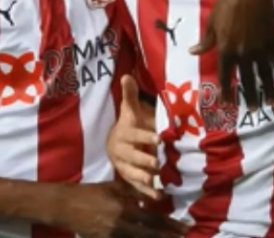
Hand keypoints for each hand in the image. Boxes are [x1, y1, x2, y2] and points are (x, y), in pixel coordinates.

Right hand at [57, 181, 186, 237]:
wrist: (65, 206)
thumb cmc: (91, 192)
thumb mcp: (114, 186)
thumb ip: (135, 191)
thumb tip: (158, 196)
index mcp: (124, 208)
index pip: (153, 219)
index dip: (171, 224)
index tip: (186, 227)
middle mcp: (120, 225)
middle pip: (150, 234)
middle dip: (169, 236)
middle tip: (185, 236)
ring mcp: (112, 236)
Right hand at [107, 75, 160, 199]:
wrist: (115, 144)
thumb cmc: (128, 125)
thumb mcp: (129, 110)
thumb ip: (130, 95)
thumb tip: (126, 75)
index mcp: (122, 134)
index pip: (133, 135)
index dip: (145, 137)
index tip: (159, 139)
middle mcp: (121, 151)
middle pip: (131, 157)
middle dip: (143, 161)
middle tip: (158, 164)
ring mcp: (124, 166)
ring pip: (131, 173)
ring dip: (142, 179)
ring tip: (155, 182)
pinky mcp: (129, 178)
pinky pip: (136, 187)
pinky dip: (146, 193)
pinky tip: (158, 197)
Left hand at [190, 0, 273, 109]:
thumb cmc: (225, 5)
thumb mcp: (211, 24)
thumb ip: (206, 42)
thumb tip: (193, 52)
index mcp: (225, 50)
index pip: (225, 76)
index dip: (226, 91)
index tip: (227, 103)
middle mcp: (242, 53)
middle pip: (246, 79)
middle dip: (249, 95)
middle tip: (254, 109)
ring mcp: (259, 47)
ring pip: (265, 73)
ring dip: (268, 87)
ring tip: (270, 99)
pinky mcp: (273, 39)